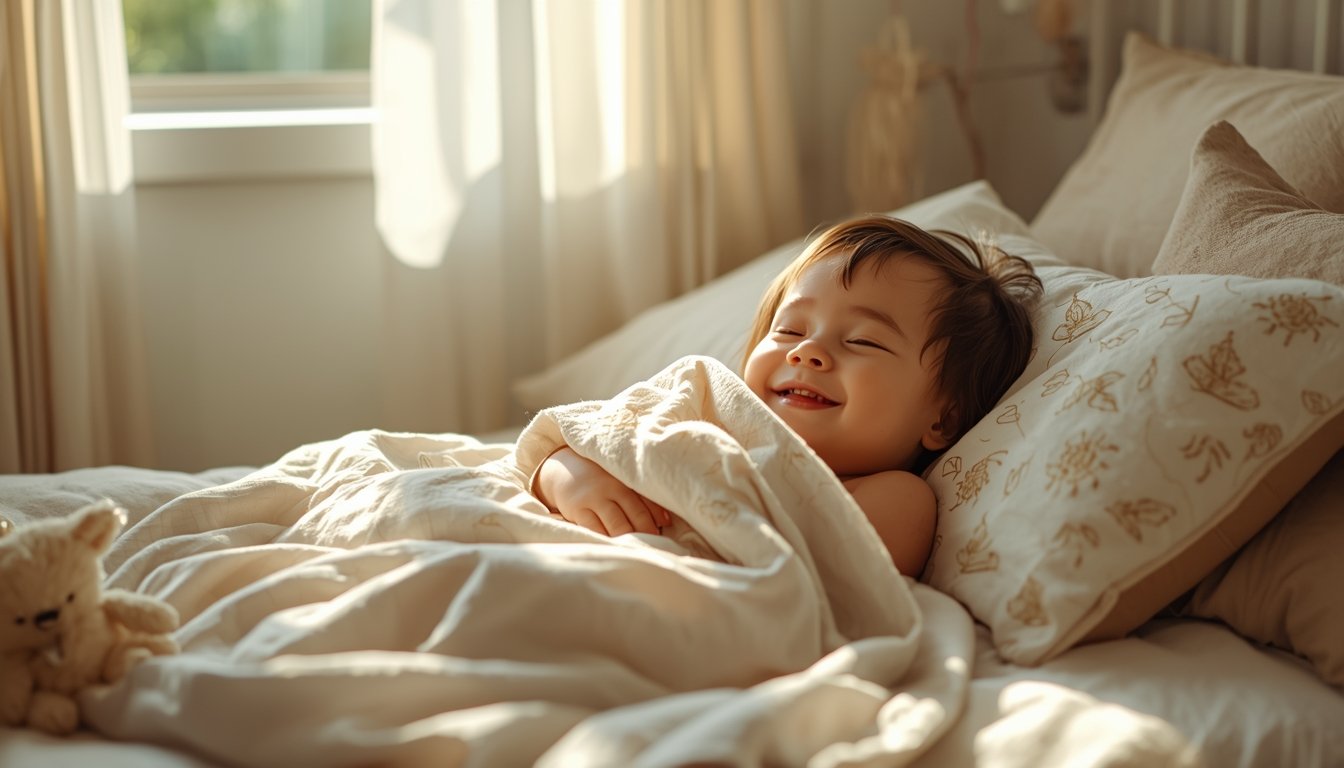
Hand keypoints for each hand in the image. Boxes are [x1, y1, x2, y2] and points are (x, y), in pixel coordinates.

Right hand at [535, 447, 672, 535]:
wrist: (562, 470)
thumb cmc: (598, 479)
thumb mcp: (618, 480)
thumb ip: (639, 496)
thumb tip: (667, 520)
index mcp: (624, 480)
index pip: (645, 500)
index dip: (657, 516)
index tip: (665, 529)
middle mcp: (610, 489)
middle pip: (634, 513)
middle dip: (646, 530)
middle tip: (656, 545)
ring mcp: (594, 500)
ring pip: (617, 523)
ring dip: (629, 537)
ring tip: (640, 550)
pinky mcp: (578, 511)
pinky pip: (595, 529)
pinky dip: (606, 539)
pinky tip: (615, 547)